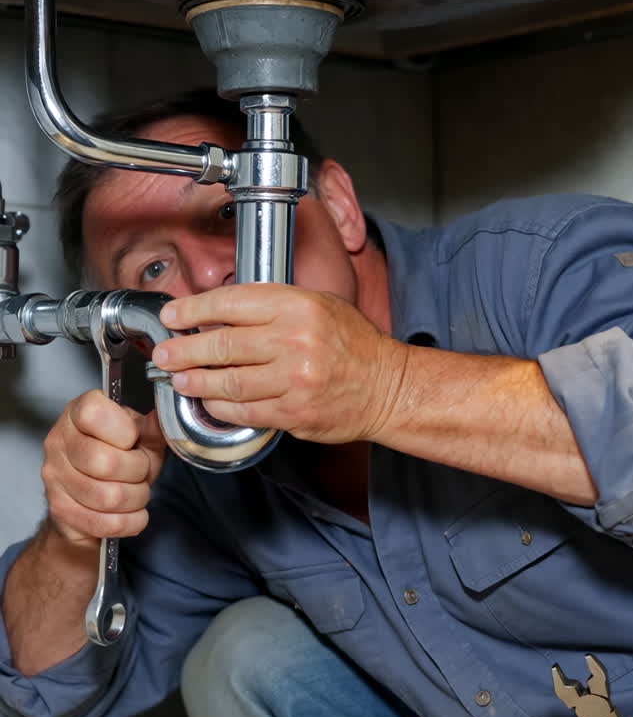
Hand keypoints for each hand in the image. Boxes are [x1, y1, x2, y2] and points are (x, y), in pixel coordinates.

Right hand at [42, 392, 165, 544]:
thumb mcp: (139, 438)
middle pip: (106, 462)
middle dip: (138, 472)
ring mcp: (55, 477)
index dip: (124, 431)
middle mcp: (59, 442)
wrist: (89, 499)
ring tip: (137, 492)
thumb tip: (163, 420)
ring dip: (136, 499)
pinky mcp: (61, 509)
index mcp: (77, 414)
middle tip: (141, 472)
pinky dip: (130, 522)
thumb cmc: (116, 461)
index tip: (132, 440)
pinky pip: (106, 523)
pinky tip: (132, 513)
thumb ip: (151, 429)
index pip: (95, 414)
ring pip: (109, 497)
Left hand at [152, 284, 408, 443]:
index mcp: (297, 306)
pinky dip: (221, 407)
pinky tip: (210, 401)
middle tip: (164, 353)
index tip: (172, 315)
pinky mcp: (293, 413)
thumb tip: (216, 314)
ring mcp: (294, 380)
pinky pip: (245, 410)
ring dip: (196, 382)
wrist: (385, 386)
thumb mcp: (317, 305)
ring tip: (179, 379)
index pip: (229, 303)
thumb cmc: (351, 344)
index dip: (192, 310)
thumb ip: (271, 307)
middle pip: (221, 345)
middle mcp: (294, 341)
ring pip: (228, 382)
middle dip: (183, 351)